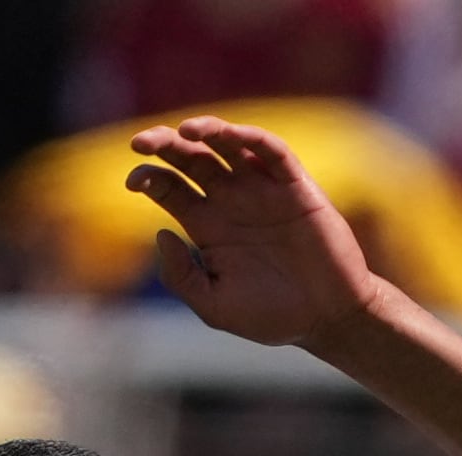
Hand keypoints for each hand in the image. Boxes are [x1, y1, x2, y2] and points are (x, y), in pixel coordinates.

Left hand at [127, 116, 390, 350]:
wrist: (328, 319)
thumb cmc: (271, 316)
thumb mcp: (214, 306)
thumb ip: (181, 276)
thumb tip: (161, 232)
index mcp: (207, 225)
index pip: (168, 186)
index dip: (148, 177)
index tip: (133, 182)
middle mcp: (230, 200)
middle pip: (191, 158)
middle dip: (164, 144)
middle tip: (141, 143)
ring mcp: (262, 190)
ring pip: (228, 145)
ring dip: (205, 130)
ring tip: (184, 132)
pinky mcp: (295, 187)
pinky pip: (271, 151)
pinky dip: (250, 138)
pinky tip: (228, 136)